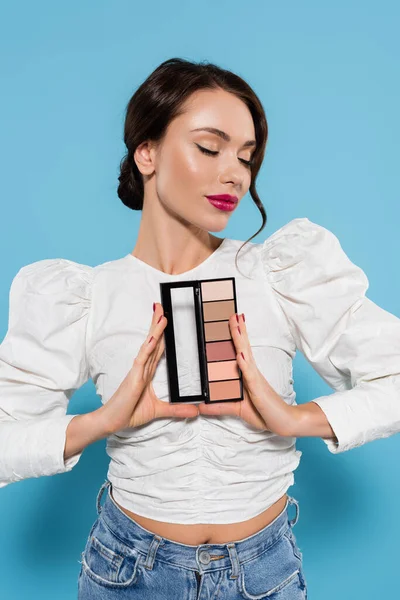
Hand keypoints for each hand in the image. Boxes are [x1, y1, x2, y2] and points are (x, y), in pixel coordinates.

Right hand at [97, 303, 198, 434]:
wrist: (111, 422)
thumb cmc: (129, 413)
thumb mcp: (159, 411)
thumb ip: (176, 410)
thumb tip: (195, 411)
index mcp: (147, 372)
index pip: (157, 349)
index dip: (162, 334)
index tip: (166, 319)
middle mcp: (143, 367)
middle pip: (153, 341)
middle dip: (157, 324)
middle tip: (162, 306)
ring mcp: (138, 371)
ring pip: (149, 346)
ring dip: (155, 330)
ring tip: (161, 314)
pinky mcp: (134, 377)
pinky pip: (142, 359)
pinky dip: (148, 348)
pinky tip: (154, 338)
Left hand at [198, 313, 294, 436]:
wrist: (284, 422)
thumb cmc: (264, 412)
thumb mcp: (237, 409)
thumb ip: (219, 406)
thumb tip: (201, 406)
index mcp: (248, 374)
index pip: (240, 351)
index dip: (236, 337)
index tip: (232, 322)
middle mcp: (252, 372)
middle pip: (243, 347)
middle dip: (238, 331)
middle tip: (233, 314)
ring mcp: (255, 379)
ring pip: (246, 355)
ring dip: (241, 340)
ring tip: (236, 325)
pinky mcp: (258, 388)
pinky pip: (250, 374)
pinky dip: (245, 364)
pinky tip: (240, 354)